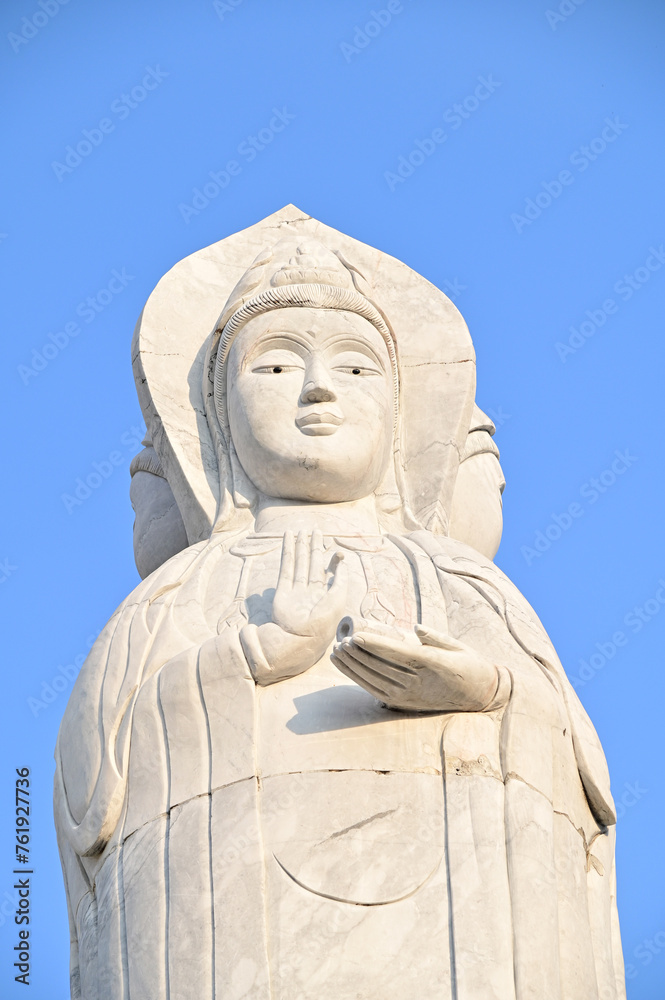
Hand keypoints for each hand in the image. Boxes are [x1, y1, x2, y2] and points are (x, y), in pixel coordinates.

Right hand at [241, 530, 346, 684]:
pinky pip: (286, 566)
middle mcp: (310, 591)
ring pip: (298, 562)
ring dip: (300, 546)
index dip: (332, 560)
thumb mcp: (339, 597)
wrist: (301, 638)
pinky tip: (288, 538)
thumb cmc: (324, 621)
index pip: (328, 572)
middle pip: (312, 563)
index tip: (336, 550)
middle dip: (314, 547)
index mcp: (325, 595)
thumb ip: (341, 578)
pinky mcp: (282, 590)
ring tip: (300, 530)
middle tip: (315, 531)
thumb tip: (343, 560)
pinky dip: (287, 551)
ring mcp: (295, 590)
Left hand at [331, 624, 504, 711]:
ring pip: (376, 680)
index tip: (356, 636)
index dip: (375, 646)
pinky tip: (347, 668)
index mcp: (433, 664)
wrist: (480, 696)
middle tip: (340, 641)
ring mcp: (411, 695)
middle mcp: (420, 682)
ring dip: (354, 667)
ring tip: (337, 652)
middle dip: (358, 655)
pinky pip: (377, 691)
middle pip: (382, 667)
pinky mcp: (405, 704)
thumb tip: (414, 628)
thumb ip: (435, 637)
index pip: (398, 654)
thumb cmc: (468, 664)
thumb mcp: (457, 645)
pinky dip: (359, 679)